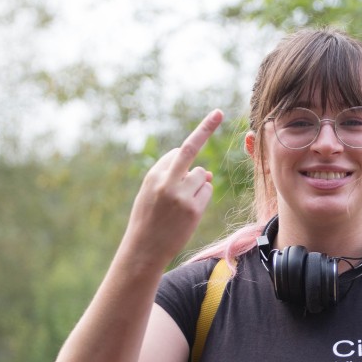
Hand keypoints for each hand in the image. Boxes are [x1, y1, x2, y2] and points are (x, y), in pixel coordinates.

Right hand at [123, 110, 222, 266]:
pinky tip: (188, 211)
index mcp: (154, 175)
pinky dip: (203, 197)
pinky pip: (207, 191)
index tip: (216, 115)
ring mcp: (181, 195)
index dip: (198, 138)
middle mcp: (167, 181)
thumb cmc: (148, 219)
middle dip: (205, 129)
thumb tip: (208, 173)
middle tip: (218, 112)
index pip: (179, 151)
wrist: (144, 249)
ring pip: (203, 175)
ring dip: (199, 184)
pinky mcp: (193, 209)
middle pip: (190, 152)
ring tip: (182, 203)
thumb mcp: (152, 194)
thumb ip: (175, 178)